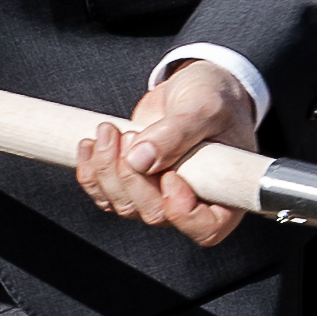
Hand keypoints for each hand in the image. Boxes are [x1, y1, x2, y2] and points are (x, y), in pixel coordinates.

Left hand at [73, 56, 259, 244]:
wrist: (194, 87)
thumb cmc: (216, 98)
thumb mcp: (205, 107)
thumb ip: (178, 133)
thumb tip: (140, 160)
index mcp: (225, 192)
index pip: (206, 228)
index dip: (182, 211)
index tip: (170, 175)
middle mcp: (193, 201)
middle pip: (154, 214)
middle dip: (132, 178)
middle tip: (131, 136)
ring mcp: (160, 195)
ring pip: (123, 205)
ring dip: (107, 171)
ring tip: (111, 131)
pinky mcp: (133, 185)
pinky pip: (103, 194)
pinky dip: (91, 172)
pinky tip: (91, 144)